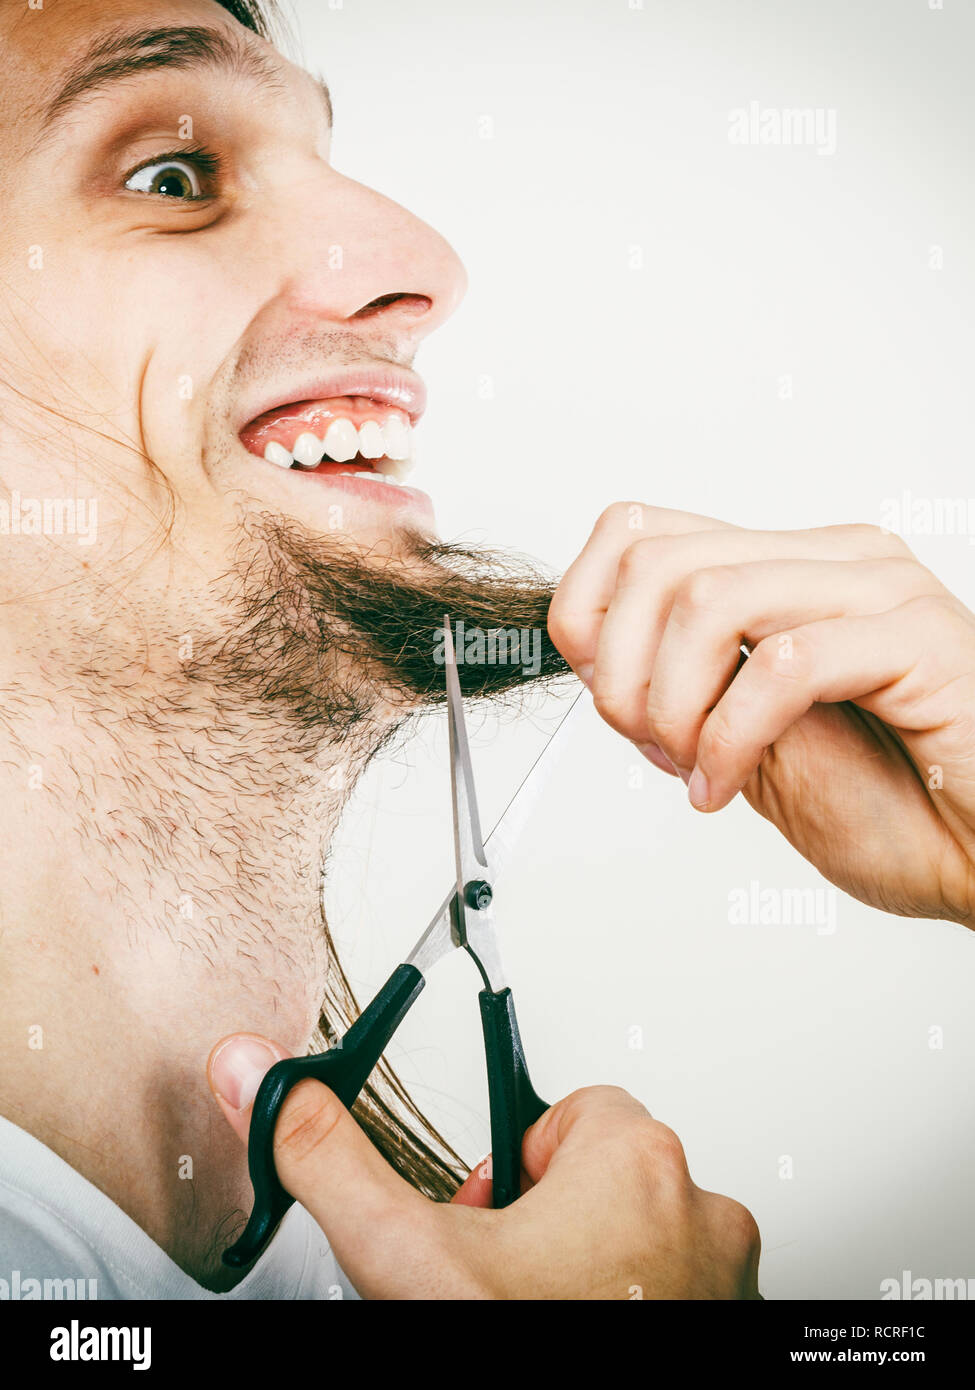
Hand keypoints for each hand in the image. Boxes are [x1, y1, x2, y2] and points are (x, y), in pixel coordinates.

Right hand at [208, 1034, 760, 1299]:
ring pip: (642, 1234)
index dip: (513, 1164)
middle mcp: (699, 1209)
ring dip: (592, 1264)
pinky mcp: (729, 1320)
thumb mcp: (406, 1251)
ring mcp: (723, 1276)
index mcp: (635, 1158)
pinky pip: (677, 1286)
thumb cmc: (523, 1346)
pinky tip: (578, 1329)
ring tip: (539, 1307)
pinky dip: (630, 1302)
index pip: (572, 1109)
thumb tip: (267, 1087)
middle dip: (549, 1217)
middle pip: (607, 1172)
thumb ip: (331, 1157)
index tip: (488, 1214)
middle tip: (504, 1277)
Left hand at [548, 502, 974, 927]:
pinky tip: (729, 786)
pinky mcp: (922, 637)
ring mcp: (882, 589)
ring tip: (697, 769)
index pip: (640, 533)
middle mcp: (834, 561)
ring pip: (711, 600)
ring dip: (674, 705)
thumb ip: (682, 686)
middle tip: (652, 746)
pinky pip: (785, 665)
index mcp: (789, 570)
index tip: (602, 696)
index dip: (588, 613)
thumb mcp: (748, 743)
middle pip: (660, 562)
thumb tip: (594, 658)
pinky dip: (732, 738)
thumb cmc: (895, 808)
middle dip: (621, 672)